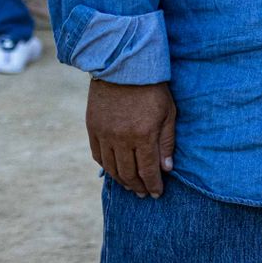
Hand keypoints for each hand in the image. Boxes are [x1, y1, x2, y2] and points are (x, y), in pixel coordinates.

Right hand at [87, 79, 176, 198]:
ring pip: (112, 168)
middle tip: (144, 194)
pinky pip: (98, 156)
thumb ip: (167, 142)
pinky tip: (115, 171)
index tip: (157, 193)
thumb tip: (167, 168)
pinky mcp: (93, 129)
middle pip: (128, 173)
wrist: (123, 68)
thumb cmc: (152, 89)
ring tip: (131, 187)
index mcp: (143, 135)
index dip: (153, 184)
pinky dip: (107, 167)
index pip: (148, 170)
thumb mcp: (168, 113)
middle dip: (138, 187)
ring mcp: (105, 135)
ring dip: (122, 181)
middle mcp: (122, 139)